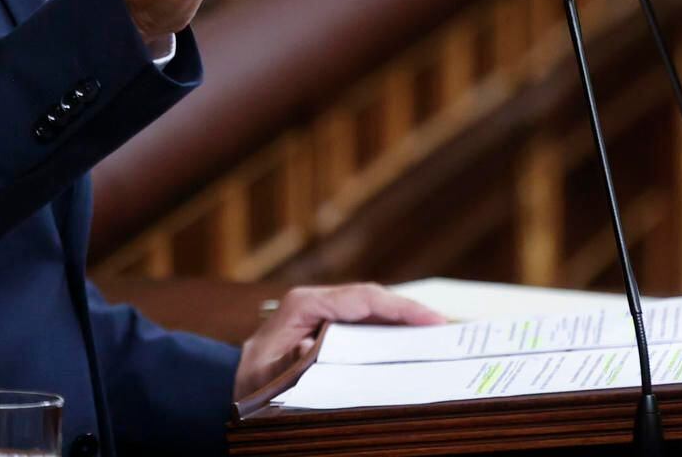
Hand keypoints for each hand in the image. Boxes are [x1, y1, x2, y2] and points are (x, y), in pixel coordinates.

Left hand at [234, 283, 445, 399]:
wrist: (233, 383)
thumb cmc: (249, 381)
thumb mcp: (266, 376)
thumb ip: (288, 364)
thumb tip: (309, 349)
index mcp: (305, 304)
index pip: (362, 298)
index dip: (400, 308)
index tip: (432, 320)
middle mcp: (318, 303)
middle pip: (375, 303)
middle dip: (411, 315)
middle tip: (448, 333)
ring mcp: (325, 314)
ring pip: (374, 314)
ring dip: (404, 325)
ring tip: (440, 340)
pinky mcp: (330, 328)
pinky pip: (367, 328)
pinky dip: (391, 335)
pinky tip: (412, 348)